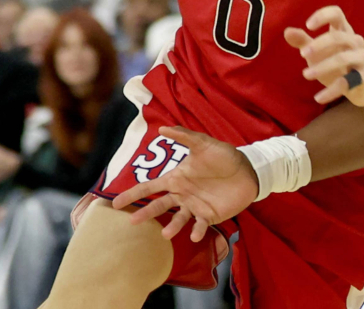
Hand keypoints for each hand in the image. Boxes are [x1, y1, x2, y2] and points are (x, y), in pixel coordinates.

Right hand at [111, 126, 257, 242]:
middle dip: (145, 213)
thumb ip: (185, 137)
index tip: (115, 203)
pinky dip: (197, 232)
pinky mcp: (209, 216)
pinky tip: (195, 235)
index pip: (150, 187)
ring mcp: (195, 206)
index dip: (133, 194)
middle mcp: (182, 194)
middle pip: (159, 206)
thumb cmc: (223, 156)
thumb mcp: (204, 143)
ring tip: (166, 234)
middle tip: (132, 221)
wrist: (248, 170)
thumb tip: (162, 128)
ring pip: (178, 219)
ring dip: (172, 227)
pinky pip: (200, 226)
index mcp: (176, 178)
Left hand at [284, 6, 363, 105]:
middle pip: (339, 37)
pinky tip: (318, 98)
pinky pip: (347, 83)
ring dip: (322, 66)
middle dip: (319, 44)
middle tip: (302, 53)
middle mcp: (355, 41)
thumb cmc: (337, 61)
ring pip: (344, 58)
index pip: (337, 14)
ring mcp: (362, 58)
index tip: (308, 25)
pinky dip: (331, 91)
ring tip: (306, 74)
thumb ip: (303, 41)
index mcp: (343, 30)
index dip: (323, 16)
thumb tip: (287, 31)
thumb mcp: (318, 50)